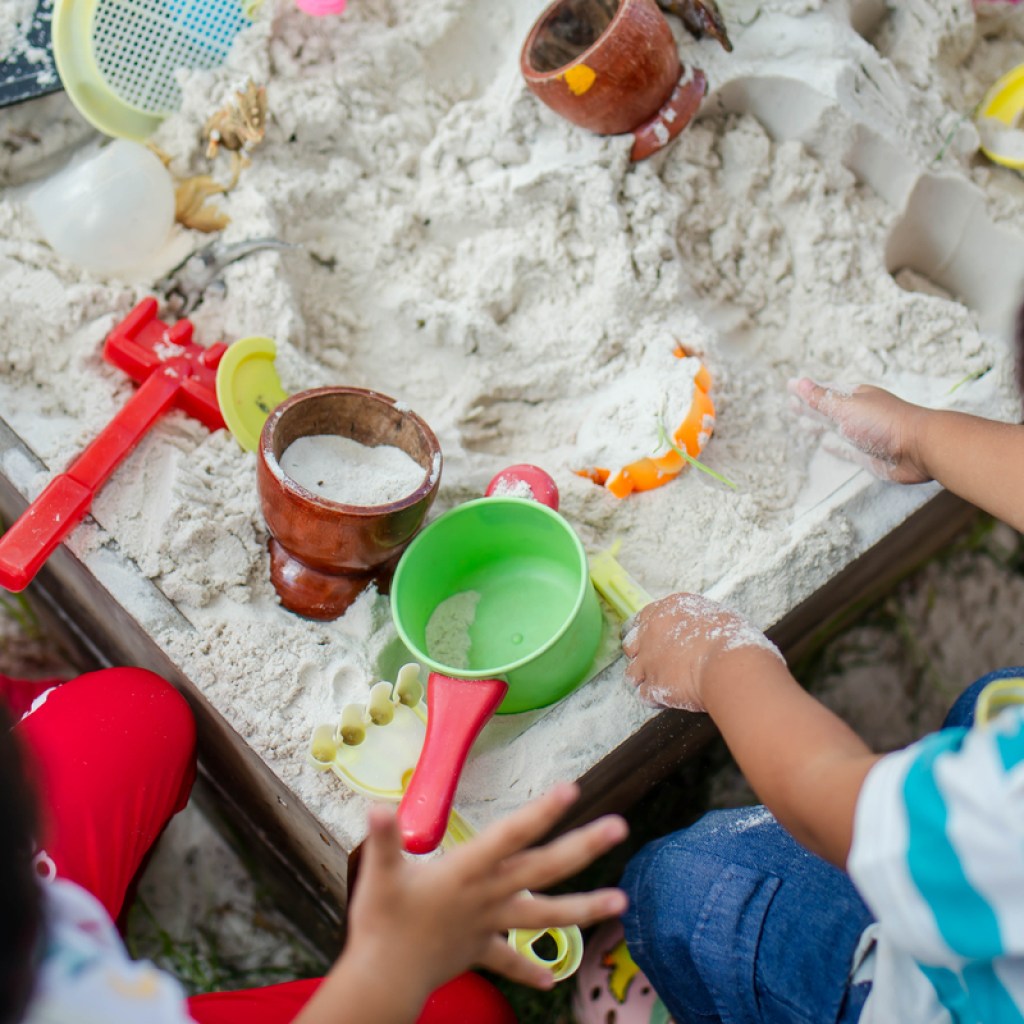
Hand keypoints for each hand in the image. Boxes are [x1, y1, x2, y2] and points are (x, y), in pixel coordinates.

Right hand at [345, 784, 627, 1001]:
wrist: (382, 982)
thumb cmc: (381, 923)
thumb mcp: (379, 875)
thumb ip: (383, 839)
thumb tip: (377, 807)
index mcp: (468, 869)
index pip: (511, 834)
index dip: (541, 812)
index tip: (571, 790)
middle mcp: (488, 894)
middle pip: (544, 868)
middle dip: (583, 847)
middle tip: (620, 827)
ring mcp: (489, 923)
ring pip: (544, 914)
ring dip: (584, 908)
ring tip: (622, 903)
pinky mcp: (479, 950)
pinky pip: (508, 961)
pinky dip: (528, 969)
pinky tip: (551, 980)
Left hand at [622, 593, 783, 711]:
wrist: (730, 665)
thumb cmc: (734, 638)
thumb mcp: (716, 615)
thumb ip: (697, 621)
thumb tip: (700, 628)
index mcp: (666, 610)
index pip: (641, 618)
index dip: (647, 632)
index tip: (656, 641)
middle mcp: (650, 632)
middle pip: (630, 644)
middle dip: (641, 655)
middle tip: (659, 664)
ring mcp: (648, 660)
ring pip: (631, 672)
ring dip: (645, 679)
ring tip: (664, 684)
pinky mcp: (652, 685)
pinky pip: (643, 695)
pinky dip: (654, 699)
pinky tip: (670, 699)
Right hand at [788, 378, 930, 483]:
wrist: (919, 448)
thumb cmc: (884, 423)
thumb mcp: (847, 407)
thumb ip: (820, 398)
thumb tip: (797, 382)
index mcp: (855, 398)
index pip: (825, 392)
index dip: (807, 392)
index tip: (790, 388)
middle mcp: (859, 414)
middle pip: (828, 410)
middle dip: (811, 408)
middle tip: (791, 406)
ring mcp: (864, 435)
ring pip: (836, 429)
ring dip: (820, 426)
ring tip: (804, 424)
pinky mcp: (868, 455)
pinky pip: (846, 450)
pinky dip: (834, 447)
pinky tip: (825, 445)